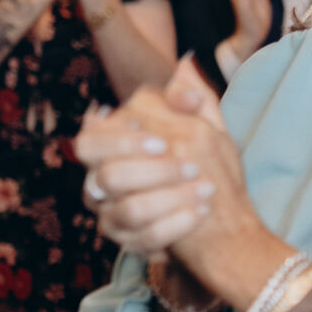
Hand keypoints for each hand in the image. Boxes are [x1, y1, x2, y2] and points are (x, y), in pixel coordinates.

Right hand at [77, 57, 254, 261]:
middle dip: (152, 172)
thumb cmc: (206, 164)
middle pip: (106, 177)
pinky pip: (143, 240)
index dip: (124, 141)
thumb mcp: (206, 129)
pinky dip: (176, 226)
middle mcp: (100, 183)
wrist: (220, 217)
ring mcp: (111, 216)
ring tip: (206, 191)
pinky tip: (202, 213)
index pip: (91, 141)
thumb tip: (186, 68)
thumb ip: (194, 99)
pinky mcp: (128, 243)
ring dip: (171, 199)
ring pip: (128, 211)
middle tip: (192, 166)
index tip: (165, 141)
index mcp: (109, 148)